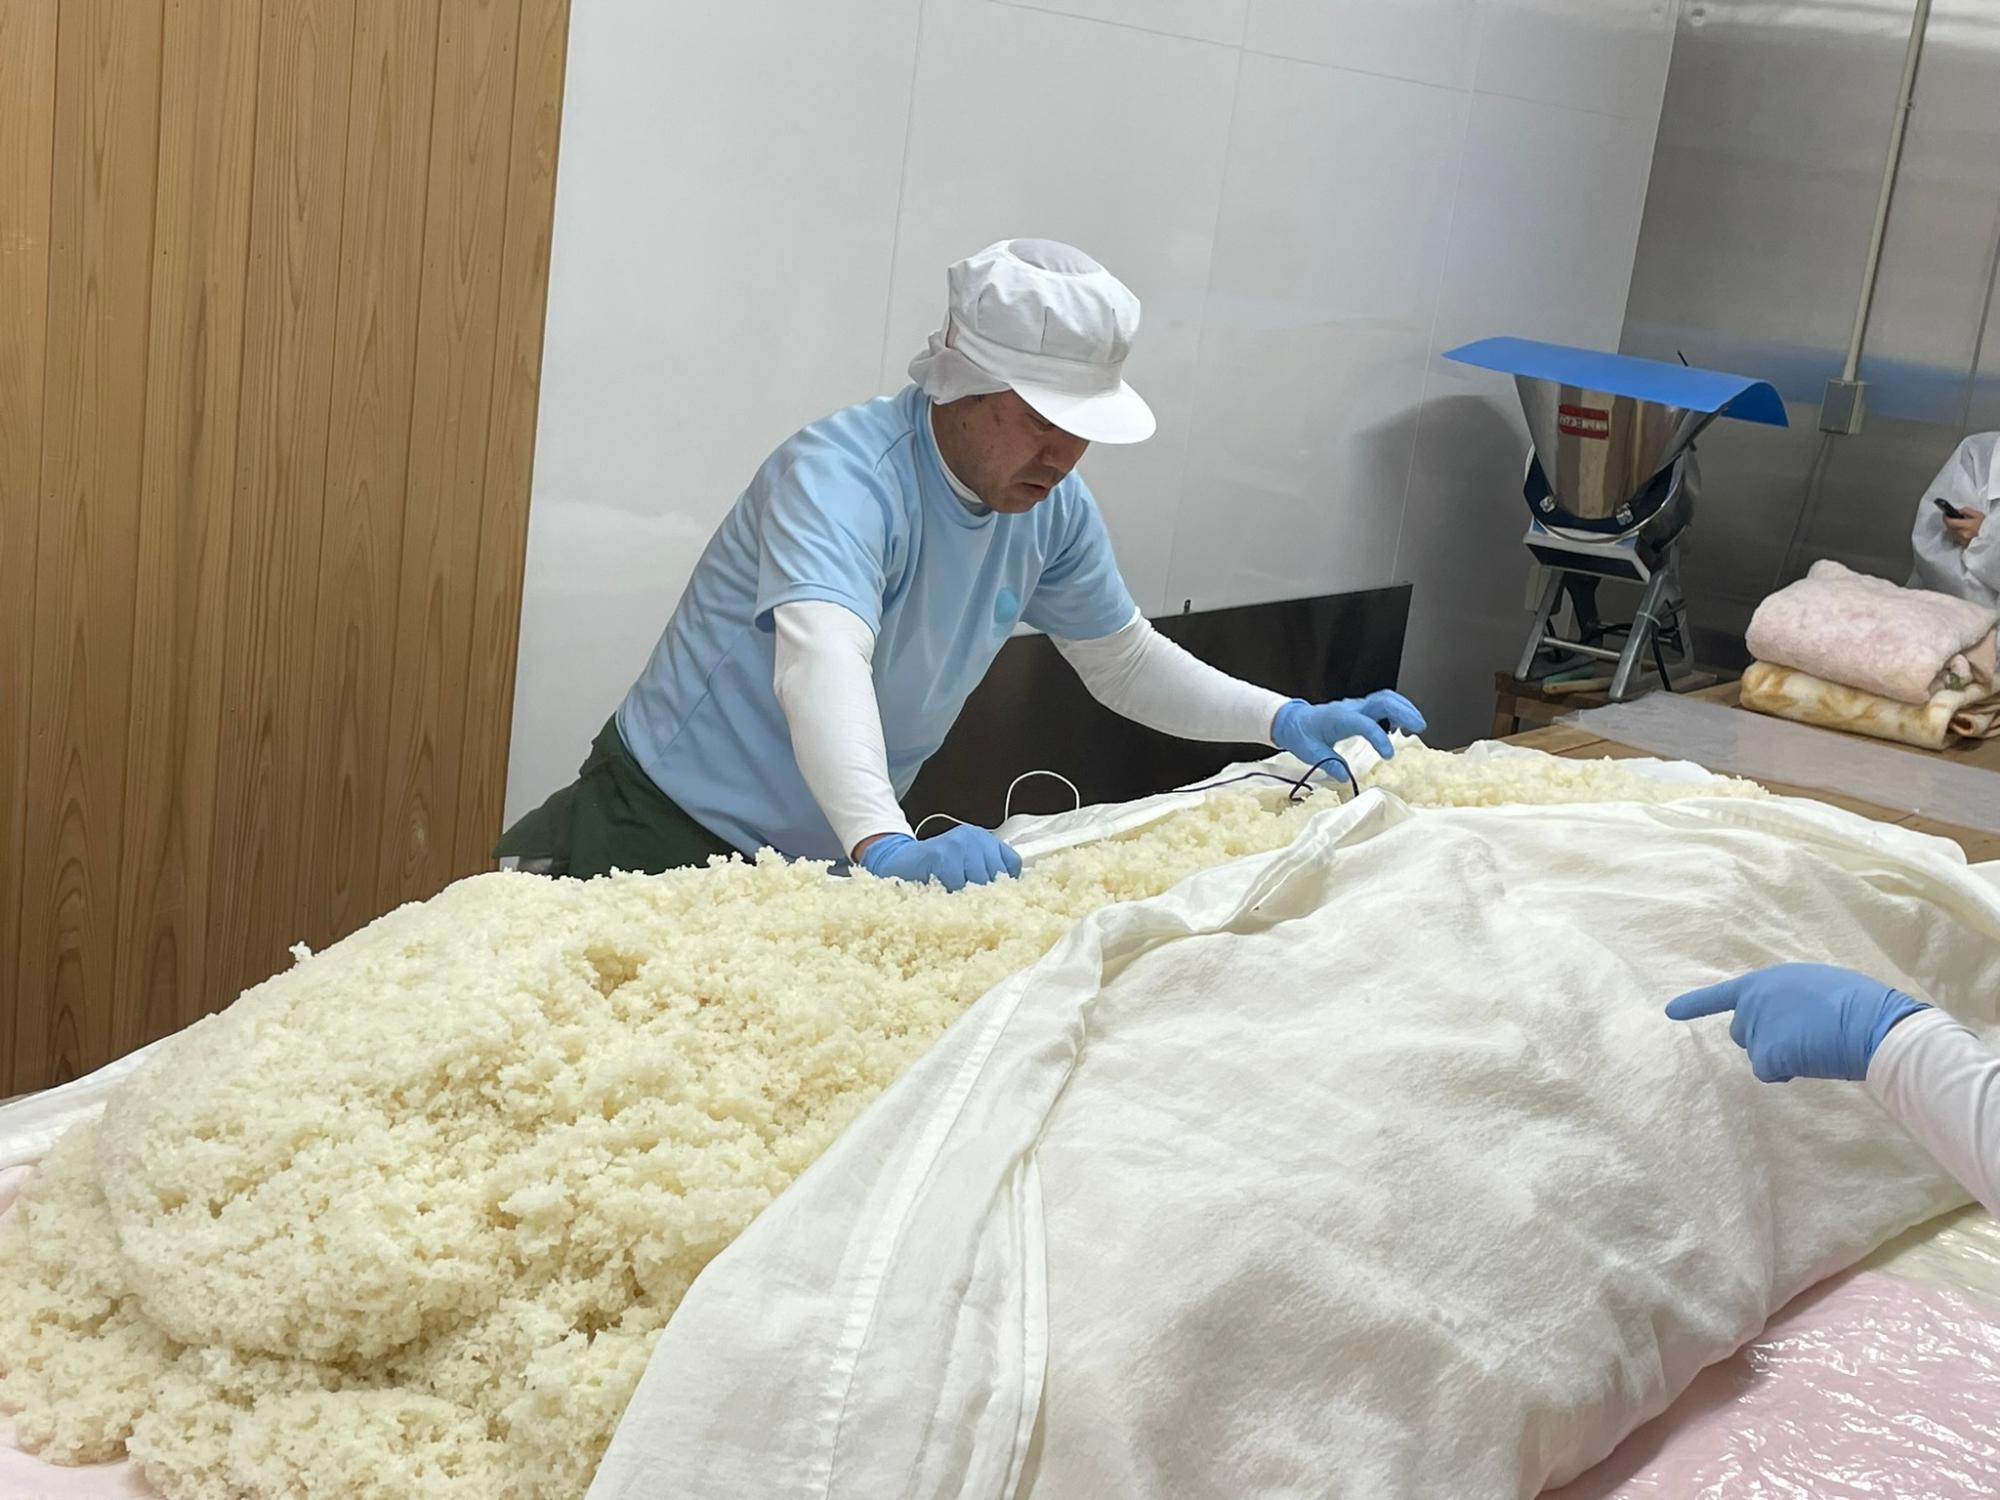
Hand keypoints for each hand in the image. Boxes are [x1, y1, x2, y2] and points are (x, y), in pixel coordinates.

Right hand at [855, 825, 1021, 890]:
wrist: (897, 862)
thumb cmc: (934, 870)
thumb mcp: (965, 867)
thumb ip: (986, 875)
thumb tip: (1009, 901)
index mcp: (985, 839)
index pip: (1011, 864)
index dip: (1004, 886)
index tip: (993, 900)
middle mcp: (976, 836)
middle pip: (998, 876)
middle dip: (986, 896)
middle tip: (972, 906)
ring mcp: (959, 843)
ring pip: (980, 881)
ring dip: (968, 897)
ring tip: (955, 900)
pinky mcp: (942, 853)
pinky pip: (958, 884)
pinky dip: (951, 896)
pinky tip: (941, 894)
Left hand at [1271, 691, 1426, 776]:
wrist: (1293, 721)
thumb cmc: (1301, 735)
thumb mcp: (1310, 753)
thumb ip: (1328, 764)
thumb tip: (1345, 776)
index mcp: (1338, 718)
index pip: (1365, 724)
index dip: (1379, 738)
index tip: (1389, 755)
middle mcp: (1351, 709)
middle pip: (1383, 701)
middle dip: (1404, 712)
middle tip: (1419, 728)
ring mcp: (1356, 707)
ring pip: (1386, 699)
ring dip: (1404, 709)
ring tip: (1417, 726)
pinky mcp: (1360, 709)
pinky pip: (1383, 704)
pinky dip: (1397, 711)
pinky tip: (1402, 727)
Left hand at [1665, 963, 1927, 1081]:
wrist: (1872, 1021)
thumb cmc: (1858, 1004)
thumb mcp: (1816, 987)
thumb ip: (1789, 999)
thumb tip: (1789, 1020)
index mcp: (1766, 980)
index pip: (1722, 994)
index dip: (1695, 1004)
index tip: (1670, 1012)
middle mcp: (1752, 1000)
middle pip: (1743, 1032)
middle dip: (1767, 1040)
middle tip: (1805, 1037)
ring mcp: (1756, 1025)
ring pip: (1757, 1054)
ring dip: (1779, 1056)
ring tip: (1814, 1045)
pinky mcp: (1765, 1051)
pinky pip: (1767, 1073)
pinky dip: (1786, 1073)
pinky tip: (1810, 1059)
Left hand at [1946, 507, 1984, 546]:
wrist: (1990, 536)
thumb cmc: (1985, 525)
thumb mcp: (1978, 514)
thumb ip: (1966, 511)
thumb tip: (1958, 511)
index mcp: (1967, 526)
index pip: (1950, 522)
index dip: (1946, 517)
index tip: (1945, 514)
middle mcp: (1962, 534)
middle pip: (1949, 527)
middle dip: (1948, 522)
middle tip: (1951, 517)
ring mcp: (1961, 540)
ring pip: (1951, 532)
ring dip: (1951, 527)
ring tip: (1956, 523)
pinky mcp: (1962, 543)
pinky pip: (1954, 537)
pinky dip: (1955, 532)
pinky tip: (1960, 529)